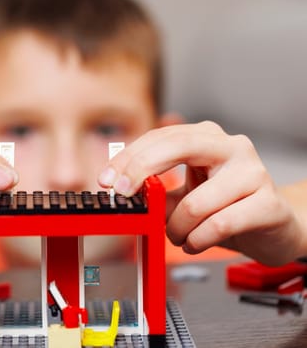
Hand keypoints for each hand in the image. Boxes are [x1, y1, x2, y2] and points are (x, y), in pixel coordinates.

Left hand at [98, 121, 303, 264]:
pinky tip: (197, 243)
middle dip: (140, 171)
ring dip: (176, 230)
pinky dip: (198, 241)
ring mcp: (252, 173)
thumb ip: (158, 194)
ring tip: (179, 237)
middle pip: (177, 146)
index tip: (107, 181)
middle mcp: (231, 147)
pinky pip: (218, 225)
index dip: (129, 158)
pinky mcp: (268, 203)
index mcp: (207, 139)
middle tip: (123, 196)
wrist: (275, 227)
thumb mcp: (186, 197)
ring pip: (194, 203)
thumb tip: (126, 195)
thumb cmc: (226, 207)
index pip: (160, 138)